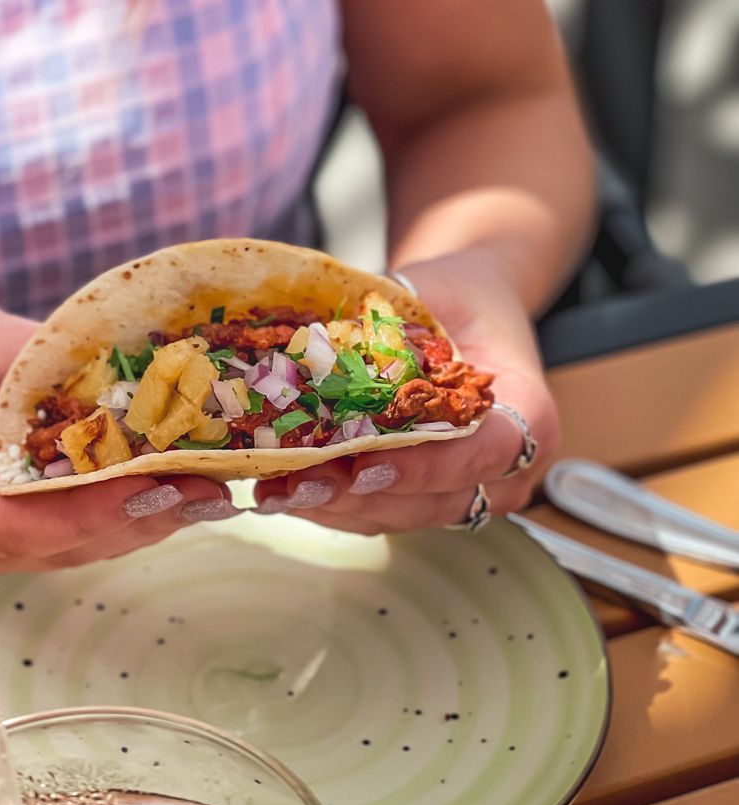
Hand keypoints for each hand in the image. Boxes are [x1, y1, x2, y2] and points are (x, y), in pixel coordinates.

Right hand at [0, 300, 235, 571]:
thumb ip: (49, 366)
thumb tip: (131, 374)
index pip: (8, 526)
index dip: (81, 514)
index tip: (146, 486)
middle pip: (56, 545)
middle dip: (135, 517)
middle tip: (205, 486)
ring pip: (79, 547)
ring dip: (147, 520)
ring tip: (211, 487)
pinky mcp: (22, 531)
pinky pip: (82, 531)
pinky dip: (133, 510)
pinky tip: (185, 486)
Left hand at [252, 248, 558, 532]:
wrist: (470, 309)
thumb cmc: (458, 296)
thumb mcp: (436, 289)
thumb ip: (392, 317)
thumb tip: (316, 333)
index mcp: (527, 411)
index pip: (485, 452)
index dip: (426, 466)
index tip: (366, 465)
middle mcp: (506, 468)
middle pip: (437, 499)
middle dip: (363, 496)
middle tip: (302, 482)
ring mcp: (468, 489)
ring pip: (403, 516)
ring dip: (338, 508)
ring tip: (278, 491)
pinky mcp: (427, 496)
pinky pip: (382, 513)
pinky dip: (333, 505)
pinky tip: (284, 490)